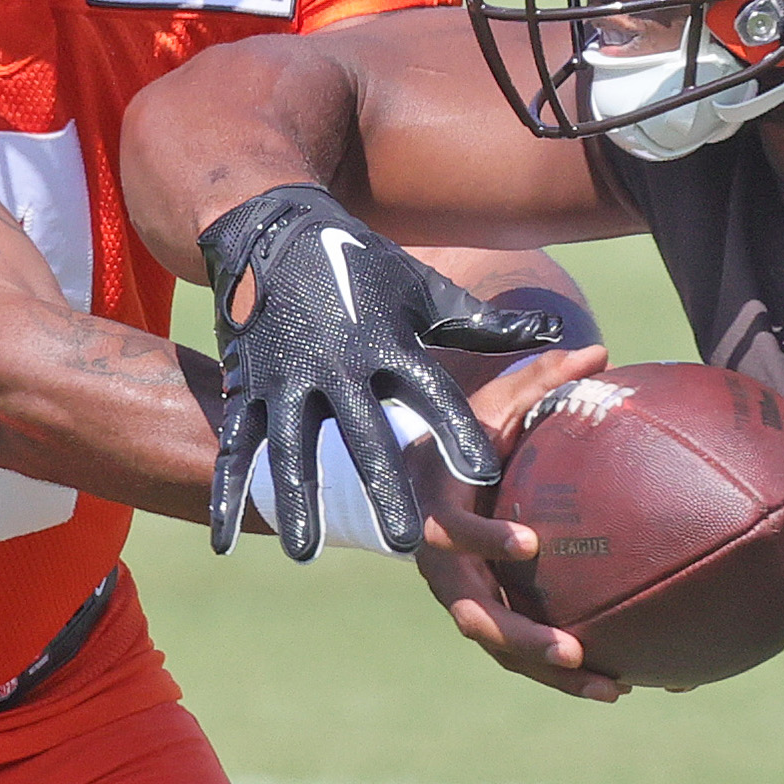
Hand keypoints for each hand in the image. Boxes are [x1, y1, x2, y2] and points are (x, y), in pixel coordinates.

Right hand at [199, 185, 562, 560]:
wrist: (273, 231)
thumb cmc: (363, 268)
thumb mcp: (423, 292)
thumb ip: (485, 325)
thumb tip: (556, 330)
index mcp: (388, 342)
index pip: (432, 393)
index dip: (457, 431)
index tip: (486, 474)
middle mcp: (337, 364)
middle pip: (364, 434)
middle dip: (383, 486)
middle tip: (406, 541)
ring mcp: (285, 377)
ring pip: (292, 448)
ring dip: (295, 501)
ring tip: (306, 552)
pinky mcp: (246, 386)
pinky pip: (237, 446)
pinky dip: (230, 492)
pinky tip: (227, 541)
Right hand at [409, 343, 627, 702]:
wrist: (415, 484)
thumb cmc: (460, 437)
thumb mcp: (489, 406)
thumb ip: (538, 381)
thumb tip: (599, 351)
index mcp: (438, 515)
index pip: (456, 534)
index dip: (487, 541)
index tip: (530, 544)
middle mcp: (444, 568)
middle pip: (477, 616)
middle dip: (522, 638)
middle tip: (572, 648)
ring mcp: (463, 600)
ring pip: (503, 650)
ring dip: (553, 673)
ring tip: (614, 688)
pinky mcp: (485, 619)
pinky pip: (523, 655)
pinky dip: (566, 674)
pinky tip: (625, 684)